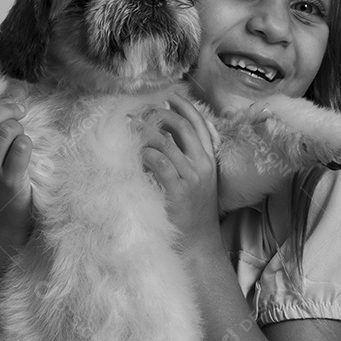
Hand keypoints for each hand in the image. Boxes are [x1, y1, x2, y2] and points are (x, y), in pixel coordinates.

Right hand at [0, 96, 33, 245]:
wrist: (0, 226)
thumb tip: (4, 100)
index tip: (12, 108)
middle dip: (10, 110)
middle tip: (21, 113)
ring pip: (7, 131)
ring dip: (19, 130)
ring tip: (21, 140)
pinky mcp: (8, 181)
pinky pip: (22, 146)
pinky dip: (27, 143)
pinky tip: (25, 153)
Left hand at [139, 93, 221, 254]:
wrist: (199, 243)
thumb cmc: (194, 212)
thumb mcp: (198, 180)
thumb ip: (187, 158)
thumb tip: (166, 136)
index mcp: (209, 160)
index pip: (199, 124)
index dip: (184, 107)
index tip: (170, 98)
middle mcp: (203, 165)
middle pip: (182, 127)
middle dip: (160, 115)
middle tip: (142, 113)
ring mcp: (191, 177)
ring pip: (166, 142)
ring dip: (146, 133)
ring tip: (131, 130)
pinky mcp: (178, 190)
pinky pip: (159, 162)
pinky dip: (146, 154)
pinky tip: (137, 155)